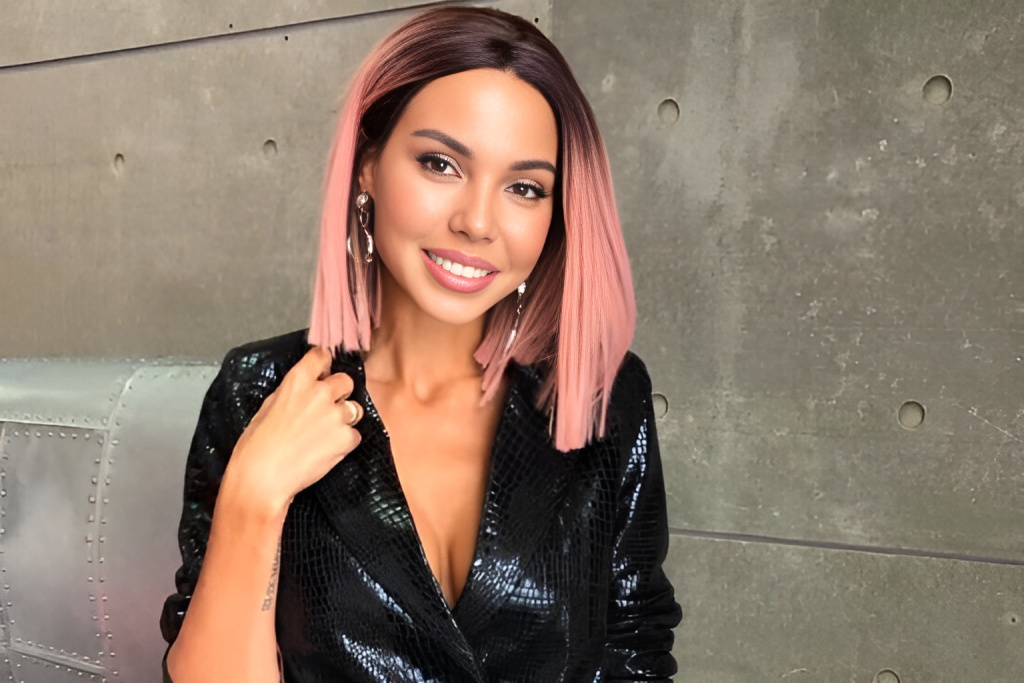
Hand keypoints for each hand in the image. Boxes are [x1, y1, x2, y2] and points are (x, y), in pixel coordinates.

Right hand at [221, 347, 362, 516]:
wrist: (262, 480)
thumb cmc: (256, 448)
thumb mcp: (267, 408)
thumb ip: (290, 392)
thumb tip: (302, 389)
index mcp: (297, 381)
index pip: (321, 356)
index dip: (324, 364)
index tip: (324, 370)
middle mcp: (320, 393)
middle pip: (345, 380)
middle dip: (339, 392)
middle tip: (326, 408)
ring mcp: (336, 415)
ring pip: (354, 408)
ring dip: (344, 418)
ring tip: (324, 434)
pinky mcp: (346, 438)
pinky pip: (354, 435)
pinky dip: (344, 442)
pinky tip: (325, 451)